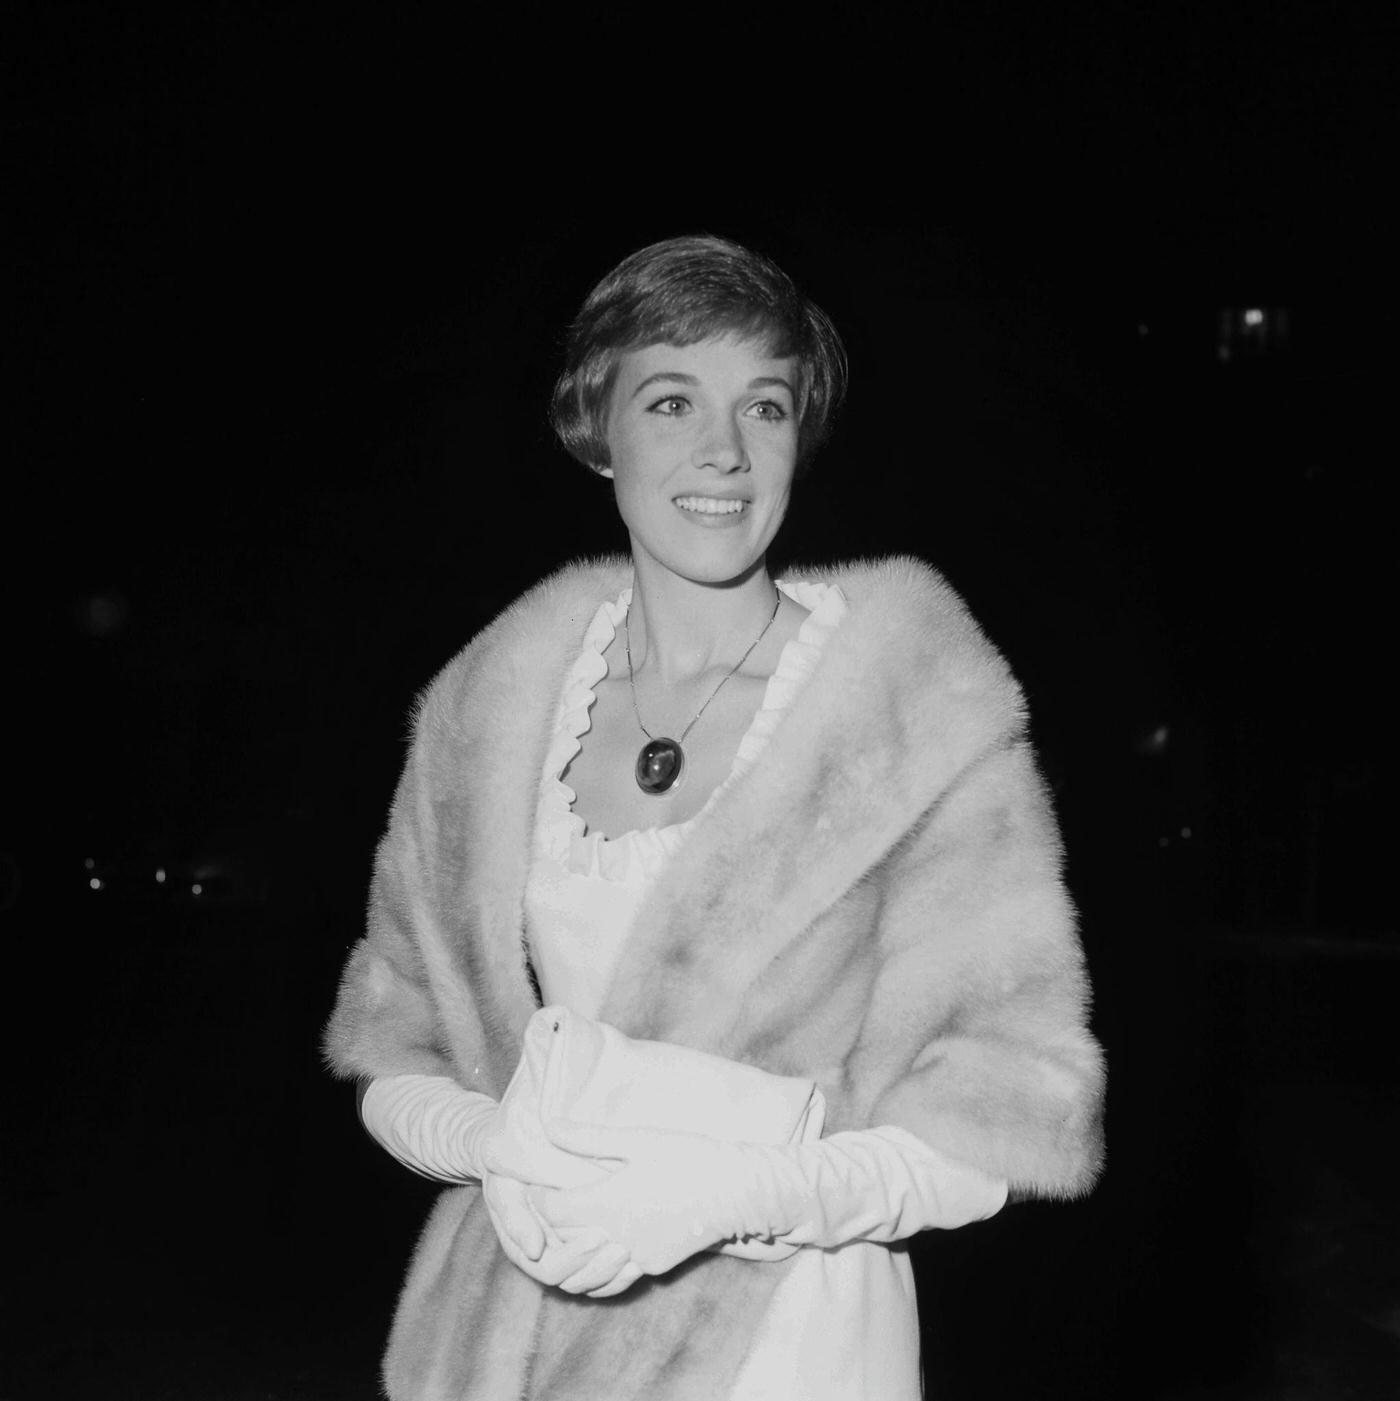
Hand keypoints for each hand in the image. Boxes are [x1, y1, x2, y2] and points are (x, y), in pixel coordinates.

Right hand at [482, 1171, 640, 1295]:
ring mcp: (568, 1257)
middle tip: (623, 1248)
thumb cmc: (509, 1169)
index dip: (575, 1257)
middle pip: (575, 1282)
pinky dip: (619, 1277)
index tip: (598, 1235)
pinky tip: (640, 1264)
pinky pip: (603, 1278)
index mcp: (524, 1248)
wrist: (518, 1154)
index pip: (552, 1269)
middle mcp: (547, 1258)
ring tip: (635, 1260)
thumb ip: (514, 1216)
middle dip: (599, 1268)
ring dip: (613, 1276)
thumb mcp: (504, 1186)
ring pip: (591, 1284)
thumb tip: (533, 1250)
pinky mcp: (586, 1251)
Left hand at [528, 1121, 760, 1278]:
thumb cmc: (688, 1156)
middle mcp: (615, 1237)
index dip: (536, 1198)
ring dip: (571, 1250)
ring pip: (585, 1268)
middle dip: (549, 1224)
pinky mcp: (654, 1267)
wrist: (737, 1190)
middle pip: (562, 1242)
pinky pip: (614, 1276)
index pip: (551, 1212)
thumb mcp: (638, 1139)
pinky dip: (599, 1266)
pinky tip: (603, 1244)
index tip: (535, 1182)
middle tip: (547, 1201)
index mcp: (607, 1203)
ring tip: (571, 1225)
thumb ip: (589, 1137)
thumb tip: (548, 1126)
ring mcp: (635, 1257)